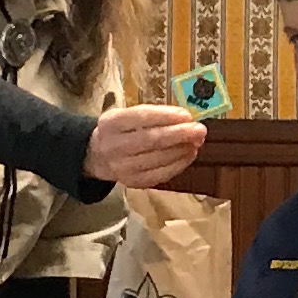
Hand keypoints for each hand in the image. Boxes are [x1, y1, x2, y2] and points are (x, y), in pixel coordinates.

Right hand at [90, 104, 207, 188]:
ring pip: (158, 159)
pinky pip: (160, 175)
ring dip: (182, 150)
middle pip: (151, 139)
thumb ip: (153, 115)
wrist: (97, 156)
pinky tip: (189, 155)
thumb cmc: (121, 130)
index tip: (187, 115)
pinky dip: (178, 165)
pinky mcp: (132, 182)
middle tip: (200, 130)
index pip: (141, 117)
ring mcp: (122, 167)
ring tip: (197, 142)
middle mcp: (113, 145)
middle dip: (179, 134)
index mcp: (111, 122)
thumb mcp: (127, 115)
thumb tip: (186, 119)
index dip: (166, 116)